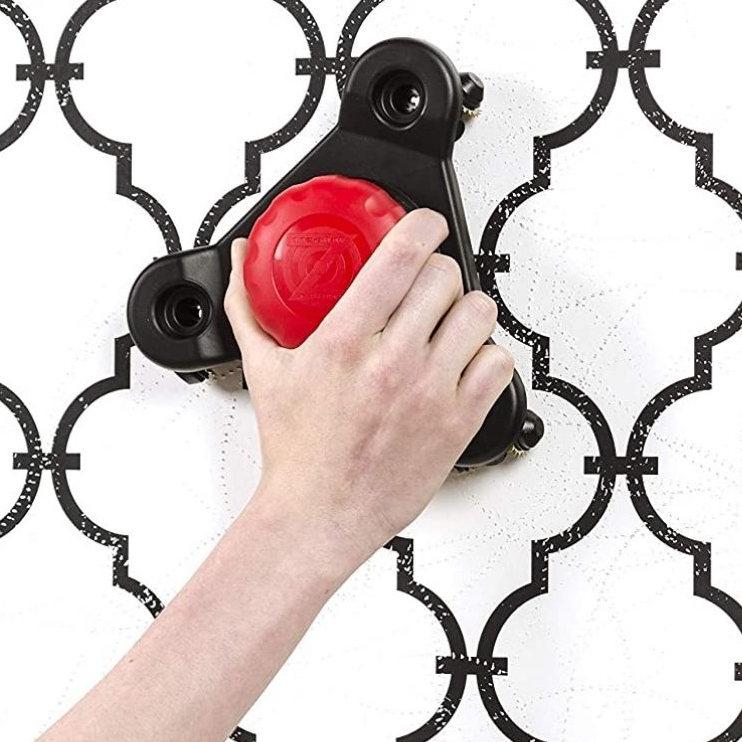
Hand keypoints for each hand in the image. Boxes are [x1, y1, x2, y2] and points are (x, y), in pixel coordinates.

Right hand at [223, 209, 514, 574]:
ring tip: (451, 322)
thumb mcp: (264, 371)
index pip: (399, 256)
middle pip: (444, 277)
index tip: (424, 224)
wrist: (318, 517)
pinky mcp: (459, 422)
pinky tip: (466, 362)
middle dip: (438, 273)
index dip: (422, 225)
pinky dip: (487, 357)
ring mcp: (431, 393)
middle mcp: (392, 363)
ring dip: (468, 310)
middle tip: (428, 286)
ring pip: (480, 313)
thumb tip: (242, 261)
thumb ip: (250, 307)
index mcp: (344, 343)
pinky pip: (498, 364)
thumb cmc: (296, 453)